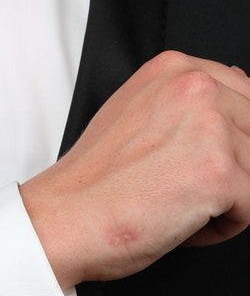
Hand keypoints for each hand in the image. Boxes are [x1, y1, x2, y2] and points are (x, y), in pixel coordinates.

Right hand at [20, 51, 249, 289]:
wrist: (64, 217)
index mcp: (175, 68)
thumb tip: (239, 107)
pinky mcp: (219, 172)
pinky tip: (179, 221)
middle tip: (178, 188)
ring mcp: (210, 126)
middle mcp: (195, 86)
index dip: (230, 141)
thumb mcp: (137, 114)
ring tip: (174, 205)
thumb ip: (186, 104)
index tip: (198, 164)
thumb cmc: (93, 180)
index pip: (246, 97)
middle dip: (230, 170)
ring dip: (225, 200)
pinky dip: (222, 227)